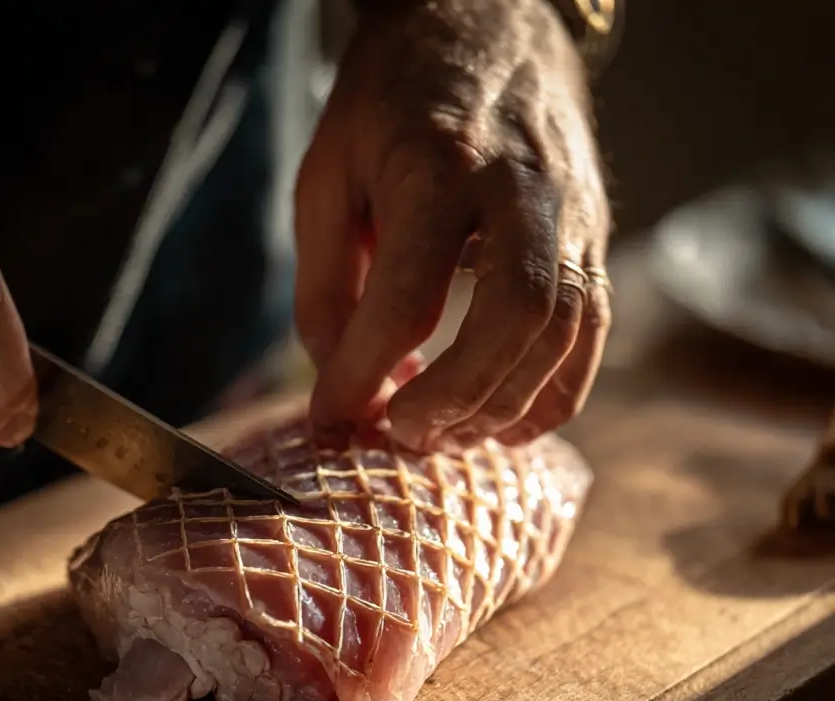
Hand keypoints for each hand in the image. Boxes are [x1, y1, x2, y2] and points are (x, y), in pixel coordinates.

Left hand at [294, 0, 611, 449]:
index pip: (407, 298)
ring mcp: (573, 215)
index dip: (363, 376)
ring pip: (563, 334)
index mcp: (439, 165)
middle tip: (401, 436)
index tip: (332, 422)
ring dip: (500, 406)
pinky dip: (551, 395)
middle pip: (512, 319)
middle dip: (453, 399)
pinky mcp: (597, 237)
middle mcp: (522, 191)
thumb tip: (340, 378)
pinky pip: (592, 334)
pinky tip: (503, 423)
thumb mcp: (328, 176)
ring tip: (443, 436)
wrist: (489, 23)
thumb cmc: (393, 102)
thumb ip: (327, 283)